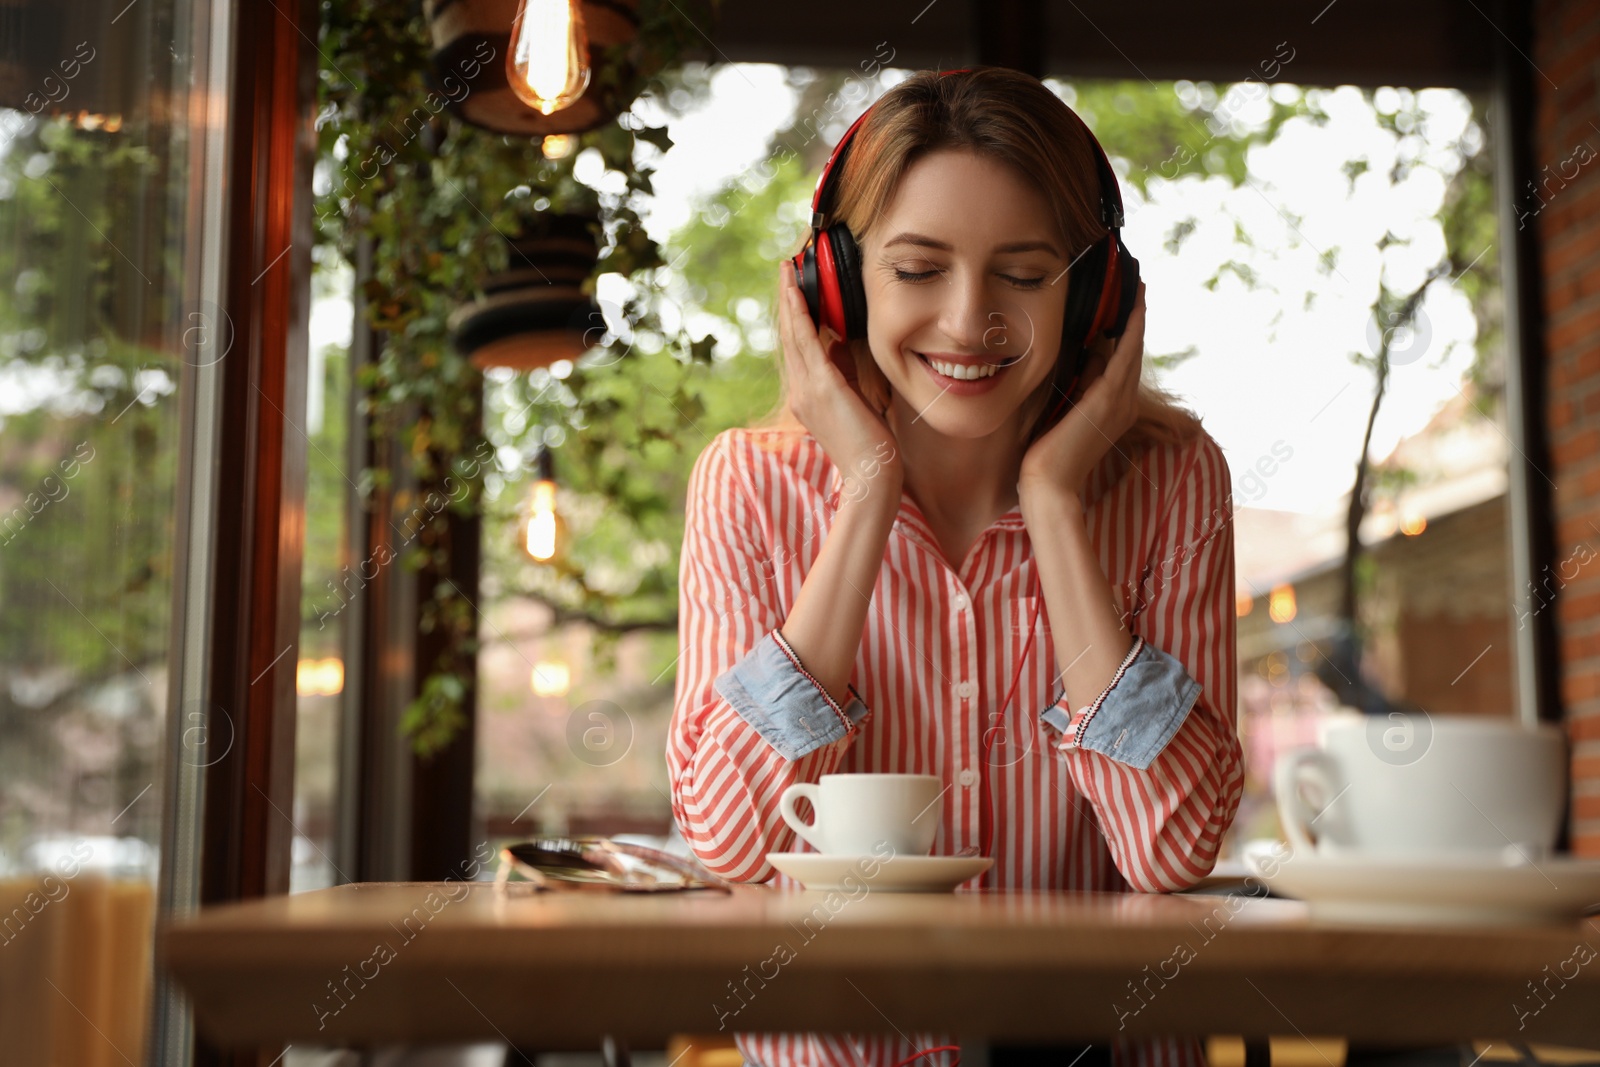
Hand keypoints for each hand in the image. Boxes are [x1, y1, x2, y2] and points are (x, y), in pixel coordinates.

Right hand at [776, 261, 901, 505]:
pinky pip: (806, 343)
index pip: (798, 347)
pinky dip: (800, 316)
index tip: (795, 288)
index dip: (794, 315)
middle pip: (789, 335)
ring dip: (790, 298)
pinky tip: (798, 293)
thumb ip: (844, 372)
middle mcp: (801, 391)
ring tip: (788, 269)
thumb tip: (839, 343)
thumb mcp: (857, 399)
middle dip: (787, 299)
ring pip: (793, 334)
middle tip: (786, 267)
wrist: (871, 475)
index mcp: (808, 395)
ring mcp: (807, 389)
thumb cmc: (871, 445)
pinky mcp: (821, 388)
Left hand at [1018, 281, 1145, 496]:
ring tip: (1137, 287)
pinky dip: (1131, 330)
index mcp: (1112, 409)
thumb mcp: (1062, 412)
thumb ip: (1075, 387)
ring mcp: (1119, 402)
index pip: (1121, 362)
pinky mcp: (1109, 399)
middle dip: (1133, 318)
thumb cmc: (1046, 457)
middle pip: (1132, 351)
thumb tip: (1084, 357)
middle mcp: (1122, 404)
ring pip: (1132, 349)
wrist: (1049, 485)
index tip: (1123, 305)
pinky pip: (1125, 355)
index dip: (1124, 333)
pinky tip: (1133, 307)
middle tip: (1135, 285)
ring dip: (1136, 316)